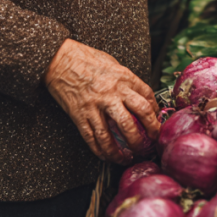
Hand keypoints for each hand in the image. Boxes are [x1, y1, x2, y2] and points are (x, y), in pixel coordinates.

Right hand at [43, 38, 159, 163]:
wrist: (60, 60)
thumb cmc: (87, 59)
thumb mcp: (114, 64)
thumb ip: (127, 81)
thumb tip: (140, 96)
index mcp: (123, 78)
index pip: (147, 96)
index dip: (154, 111)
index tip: (156, 120)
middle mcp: (112, 93)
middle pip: (137, 116)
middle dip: (147, 132)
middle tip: (151, 142)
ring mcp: (96, 106)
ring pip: (113, 133)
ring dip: (123, 149)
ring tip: (129, 157)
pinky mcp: (80, 115)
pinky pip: (92, 138)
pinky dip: (101, 151)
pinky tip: (108, 156)